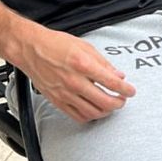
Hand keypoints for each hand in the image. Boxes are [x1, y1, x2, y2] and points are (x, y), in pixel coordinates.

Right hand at [18, 24, 135, 122]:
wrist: (31, 49)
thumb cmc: (54, 44)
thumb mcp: (84, 46)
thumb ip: (103, 63)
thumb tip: (117, 75)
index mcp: (83, 64)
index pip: (112, 83)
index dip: (126, 90)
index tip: (130, 91)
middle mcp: (74, 81)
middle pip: (105, 102)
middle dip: (119, 103)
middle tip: (122, 100)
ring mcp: (65, 93)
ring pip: (92, 112)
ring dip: (106, 111)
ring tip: (110, 106)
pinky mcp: (57, 101)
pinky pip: (77, 116)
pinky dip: (89, 116)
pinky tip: (94, 110)